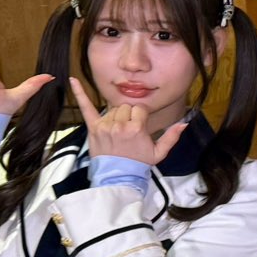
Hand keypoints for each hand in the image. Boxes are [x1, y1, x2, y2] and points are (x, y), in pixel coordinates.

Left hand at [71, 76, 187, 166]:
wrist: (119, 176)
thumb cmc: (139, 164)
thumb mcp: (160, 153)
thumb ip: (172, 136)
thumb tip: (184, 123)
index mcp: (137, 128)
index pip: (140, 108)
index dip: (141, 116)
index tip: (140, 126)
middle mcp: (120, 125)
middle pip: (126, 107)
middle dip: (129, 115)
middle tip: (128, 131)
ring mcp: (105, 125)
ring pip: (113, 109)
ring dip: (116, 116)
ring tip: (117, 132)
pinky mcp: (93, 128)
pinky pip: (86, 107)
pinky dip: (79, 93)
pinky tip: (73, 80)